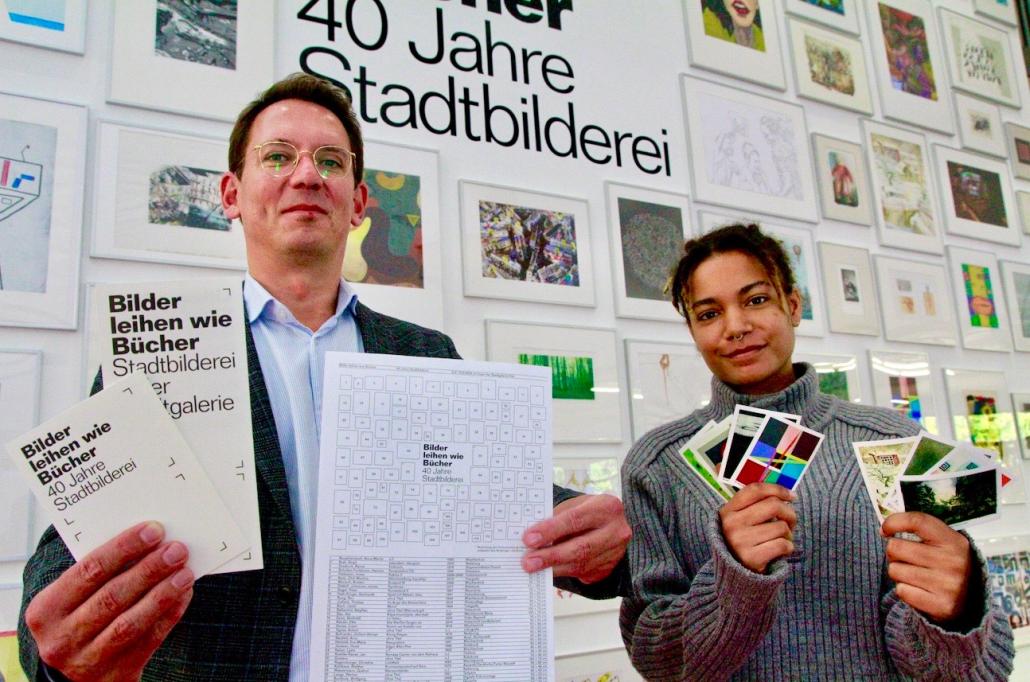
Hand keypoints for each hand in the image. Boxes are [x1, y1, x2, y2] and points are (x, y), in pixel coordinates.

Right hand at [24, 521, 193, 681]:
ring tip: (185, 572)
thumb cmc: (78, 621)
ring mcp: (87, 661)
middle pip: (112, 596)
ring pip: (130, 622)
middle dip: (149, 570)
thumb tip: (148, 540)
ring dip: (162, 593)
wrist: (74, 676)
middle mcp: (63, 638)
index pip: (89, 570)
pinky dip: (169, 615)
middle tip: (177, 549)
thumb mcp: (71, 599)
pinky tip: (184, 595)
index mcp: (47, 609)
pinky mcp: (116, 674)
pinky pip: (148, 641)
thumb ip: (99, 574)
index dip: (124, 548)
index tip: (154, 530)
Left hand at [521, 494, 630, 583]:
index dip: (551, 530)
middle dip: (551, 555)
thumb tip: (532, 537)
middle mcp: (616, 531)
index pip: (575, 519)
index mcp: (607, 507)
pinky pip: (581, 573)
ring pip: (581, 564)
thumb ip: (557, 518)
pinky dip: (561, 572)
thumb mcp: (575, 506)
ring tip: (533, 567)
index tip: (529, 539)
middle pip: (581, 547)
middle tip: (528, 561)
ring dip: (553, 567)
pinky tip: (546, 571)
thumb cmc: (586, 513)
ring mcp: (614, 552)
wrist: (611, 526)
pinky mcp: (608, 569)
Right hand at [719, 482, 796, 573]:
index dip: (777, 489)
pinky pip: (783, 544)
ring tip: (781, 539)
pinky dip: (788, 547)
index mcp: (727, 511)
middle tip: (791, 521)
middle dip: (789, 513)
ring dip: (788, 534)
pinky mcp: (751, 558)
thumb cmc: (745, 542)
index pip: (755, 490)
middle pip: (773, 505)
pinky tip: (781, 551)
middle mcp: (731, 524)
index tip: (792, 496)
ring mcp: (740, 541)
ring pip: (781, 526)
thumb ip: (755, 505)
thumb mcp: (741, 521)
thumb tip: (787, 493)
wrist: (735, 575)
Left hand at [882, 512, 972, 623]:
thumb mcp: (940, 541)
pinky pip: (902, 591)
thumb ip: (916, 529)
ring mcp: (948, 585)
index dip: (894, 522)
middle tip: (905, 558)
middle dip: (894, 552)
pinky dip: (904, 590)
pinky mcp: (942, 605)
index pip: (917, 521)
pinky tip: (918, 589)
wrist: (970, 599)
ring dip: (898, 572)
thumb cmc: (943, 563)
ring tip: (914, 574)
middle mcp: (953, 561)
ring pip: (895, 570)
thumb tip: (884, 528)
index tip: (885, 530)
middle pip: (896, 547)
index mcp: (954, 541)